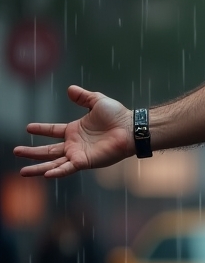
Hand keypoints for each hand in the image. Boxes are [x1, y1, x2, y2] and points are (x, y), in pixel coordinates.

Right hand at [13, 85, 133, 177]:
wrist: (130, 127)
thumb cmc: (117, 116)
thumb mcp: (97, 102)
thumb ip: (83, 97)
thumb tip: (70, 89)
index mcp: (75, 130)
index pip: (52, 131)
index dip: (41, 129)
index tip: (27, 127)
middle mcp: (74, 144)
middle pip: (48, 151)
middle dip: (32, 152)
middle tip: (16, 151)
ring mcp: (78, 154)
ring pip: (53, 163)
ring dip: (39, 168)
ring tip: (23, 172)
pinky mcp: (85, 162)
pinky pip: (68, 168)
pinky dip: (57, 172)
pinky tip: (46, 174)